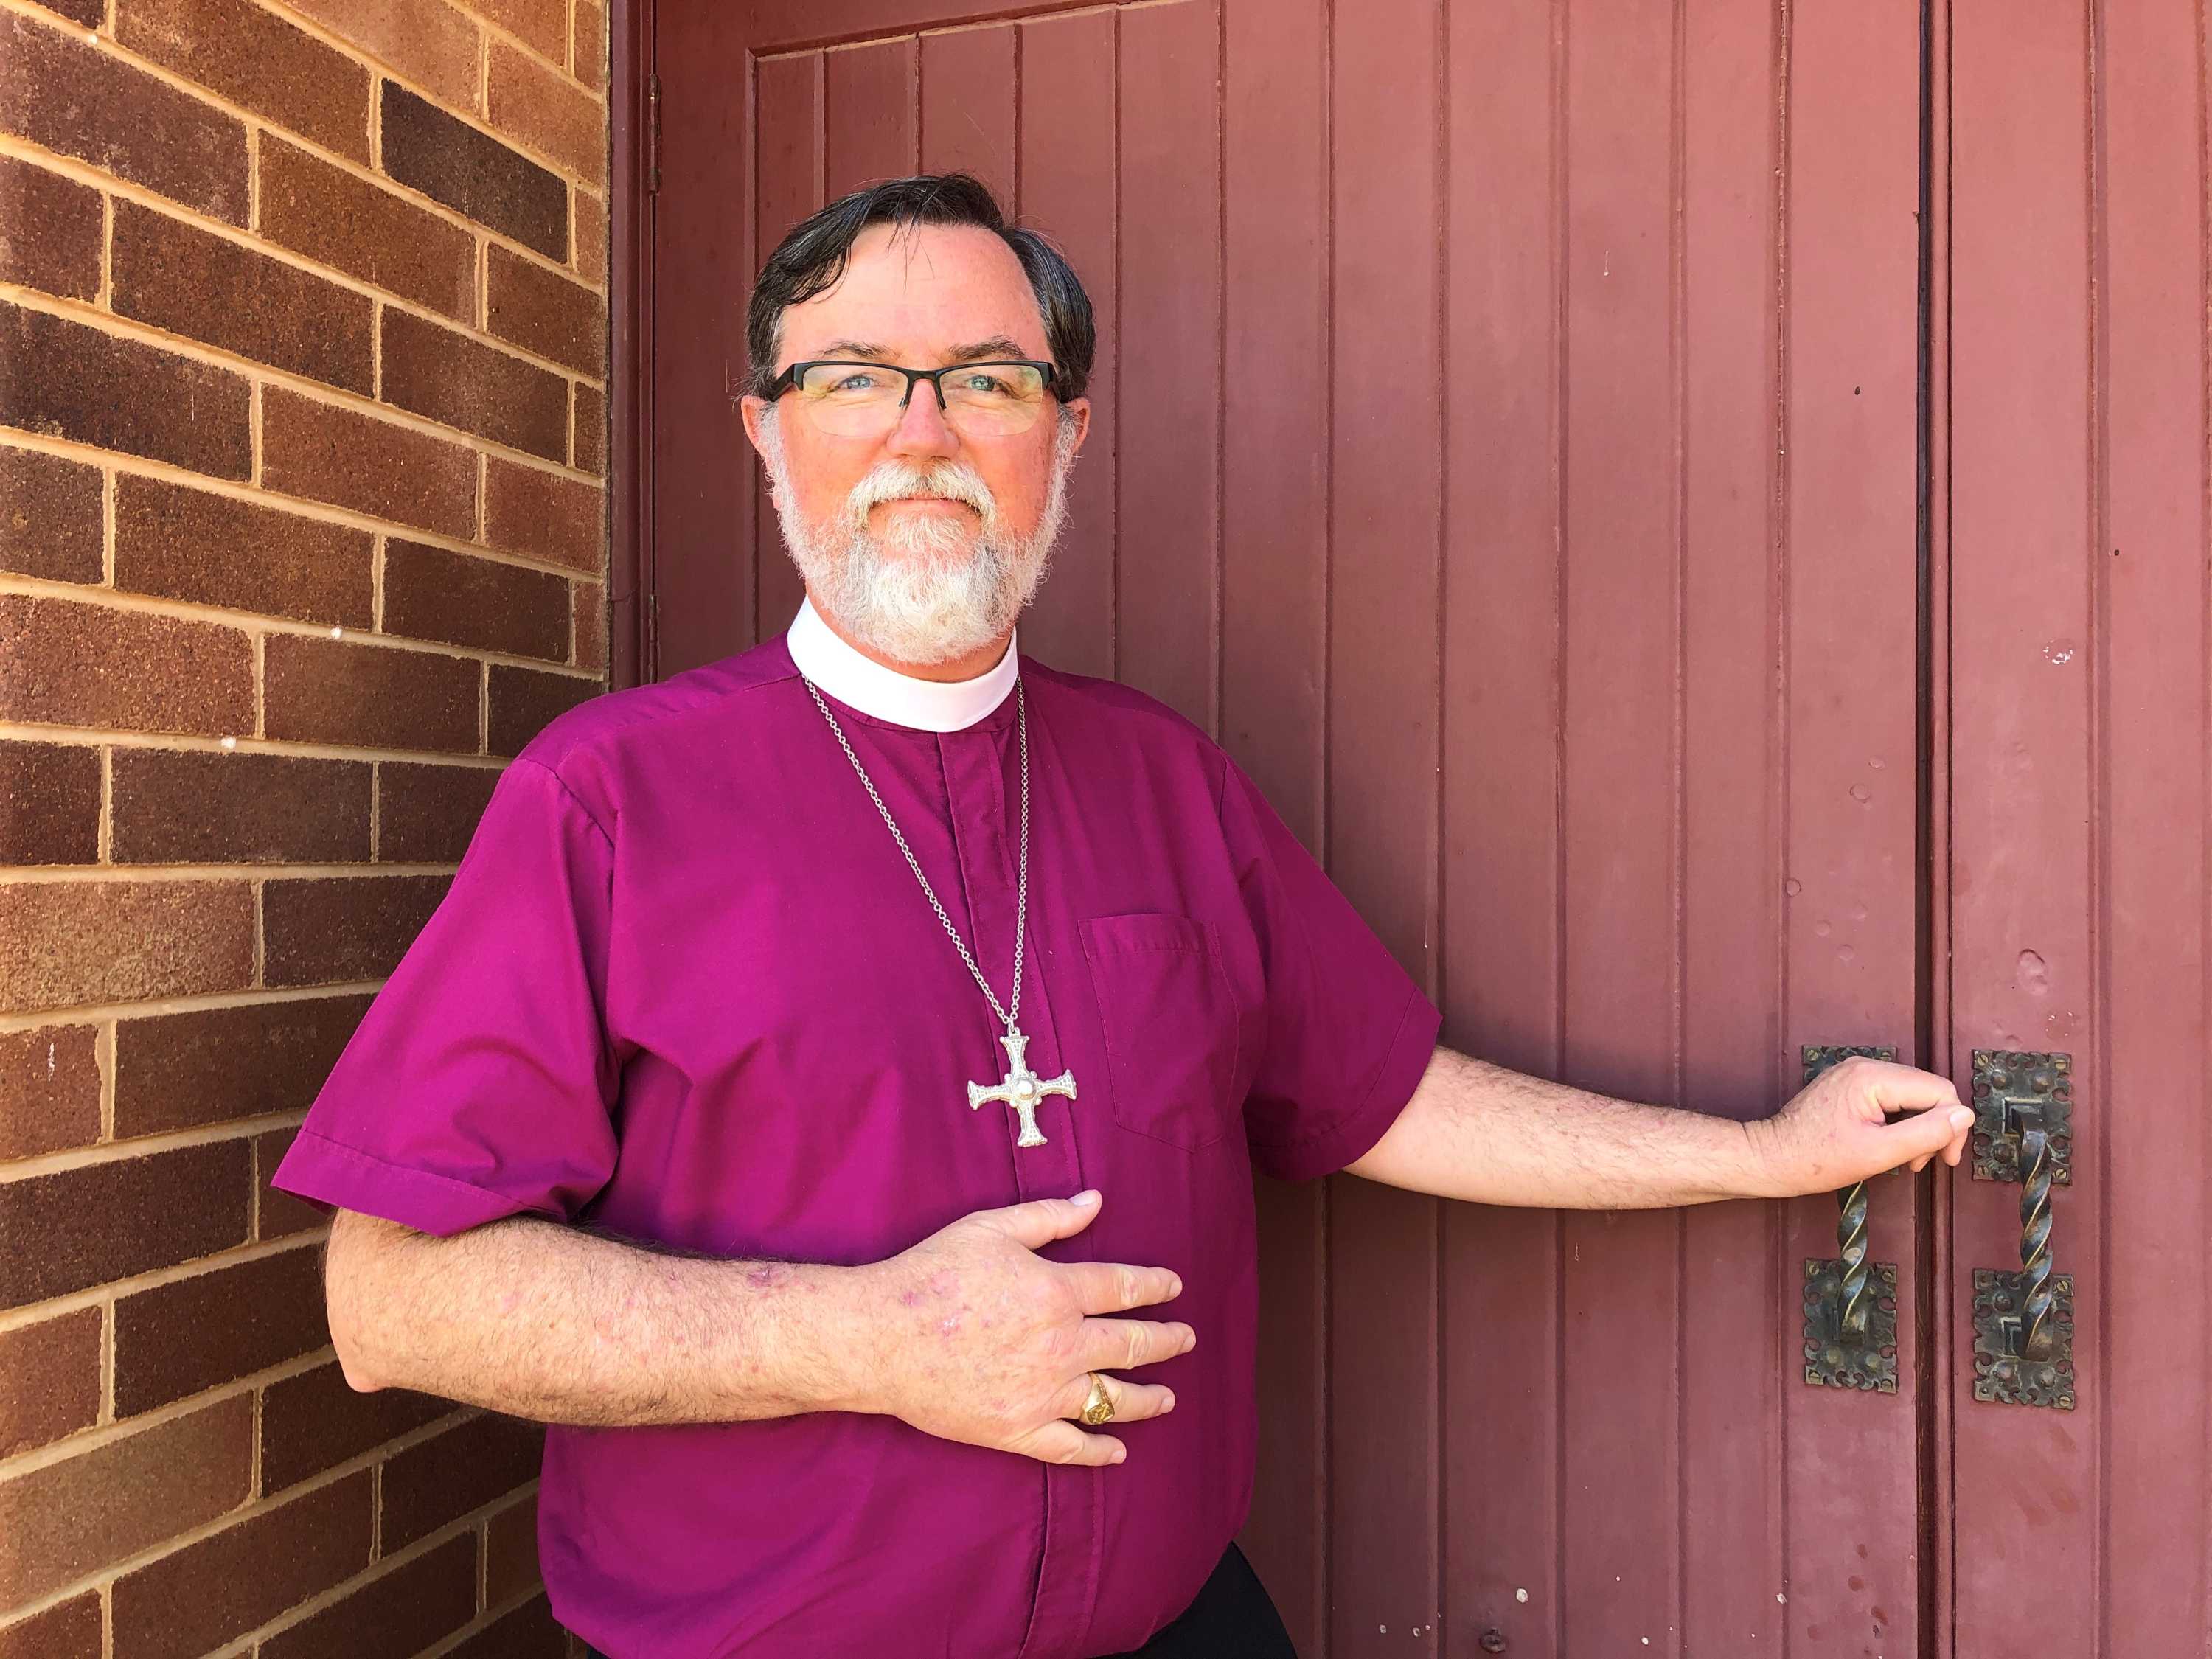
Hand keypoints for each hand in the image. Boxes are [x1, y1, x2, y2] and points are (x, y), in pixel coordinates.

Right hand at [851, 1190, 1193, 1466]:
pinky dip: (1099, 1450)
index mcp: (1057, 1291)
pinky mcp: (1016, 1430)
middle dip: (1166, 1341)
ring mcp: (1041, 1393)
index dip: (1155, 1286)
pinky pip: (1070, 1447)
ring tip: (1168, 1397)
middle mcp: (1061, 1345)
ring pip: (1111, 1400)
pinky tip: (1117, 1450)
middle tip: (1186, 1338)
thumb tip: (1096, 1201)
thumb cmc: (932, 1273)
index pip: (1124, 1287)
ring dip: (1147, 1399)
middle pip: (1131, 1345)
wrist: (880, 1337)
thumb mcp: (991, 1228)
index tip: (1173, 1287)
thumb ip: (1049, 1217)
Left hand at [1748, 1055, 1975, 1196]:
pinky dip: (1898, 1122)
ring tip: (1905, 1159)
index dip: (1952, 1127)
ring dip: (1917, 1128)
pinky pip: (1890, 1097)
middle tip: (1922, 1162)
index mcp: (1873, 1077)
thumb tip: (1964, 1115)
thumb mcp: (1880, 1152)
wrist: (1771, 1158)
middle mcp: (1865, 1066)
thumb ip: (1926, 1132)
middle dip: (1933, 1128)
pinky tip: (1889, 1145)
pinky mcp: (1849, 1084)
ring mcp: (1855, 1073)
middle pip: (1926, 1091)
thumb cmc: (1816, 1159)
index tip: (1945, 1159)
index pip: (1939, 1091)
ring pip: (1910, 1095)